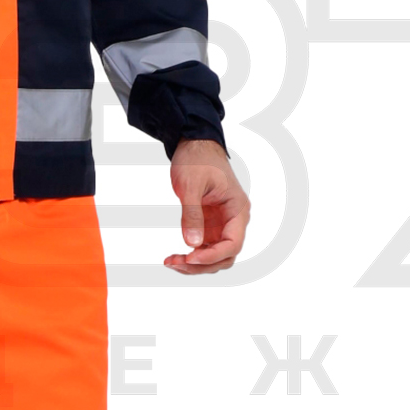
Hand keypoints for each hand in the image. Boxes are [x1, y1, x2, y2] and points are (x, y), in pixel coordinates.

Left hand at [164, 139, 249, 274]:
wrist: (194, 145)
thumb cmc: (197, 159)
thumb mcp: (191, 185)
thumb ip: (192, 214)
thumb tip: (192, 243)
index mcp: (237, 209)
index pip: (233, 243)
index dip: (212, 256)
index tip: (190, 257)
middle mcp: (233, 220)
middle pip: (225, 255)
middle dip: (202, 264)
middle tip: (175, 263)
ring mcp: (221, 224)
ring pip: (215, 256)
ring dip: (195, 264)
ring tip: (171, 261)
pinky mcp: (210, 225)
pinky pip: (204, 248)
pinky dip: (190, 255)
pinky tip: (175, 256)